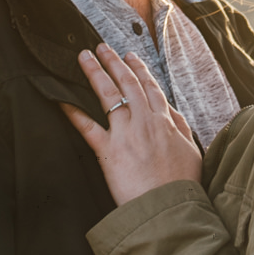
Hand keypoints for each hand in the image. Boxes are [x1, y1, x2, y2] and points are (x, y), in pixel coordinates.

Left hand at [60, 45, 203, 205]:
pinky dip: (73, 113)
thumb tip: (172, 113)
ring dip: (94, 73)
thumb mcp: (191, 151)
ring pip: (107, 95)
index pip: (149, 87)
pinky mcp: (108, 151)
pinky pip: (87, 127)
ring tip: (84, 57)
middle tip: (101, 47)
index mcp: (164, 120)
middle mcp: (144, 121)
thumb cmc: (181, 184)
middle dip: (113, 62)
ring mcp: (125, 134)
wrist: (169, 208)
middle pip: (127, 83)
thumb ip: (180, 128)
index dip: (138, 69)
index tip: (129, 56)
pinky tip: (62, 100)